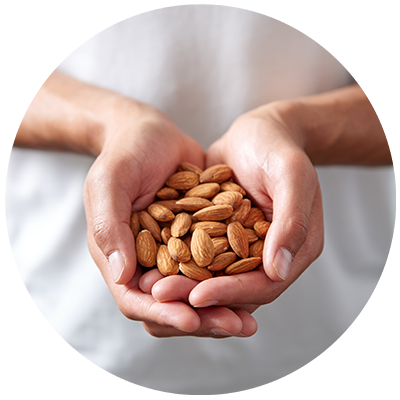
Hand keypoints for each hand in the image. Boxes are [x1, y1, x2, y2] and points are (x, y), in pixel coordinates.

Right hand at [83, 99, 257, 336]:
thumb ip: (110, 226)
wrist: (152, 132)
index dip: (163, 313)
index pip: (136, 300)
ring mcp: (175, 251)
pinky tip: (258, 282)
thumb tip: (123, 276)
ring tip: (250, 318)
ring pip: (198, 292)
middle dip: (202, 319)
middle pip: (172, 305)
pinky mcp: (199, 237)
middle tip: (236, 326)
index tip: (192, 318)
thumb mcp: (109, 182)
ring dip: (223, 306)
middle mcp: (148, 261)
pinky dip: (233, 278)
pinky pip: (216, 266)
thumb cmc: (125, 152)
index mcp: (120, 256)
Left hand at [152, 101, 323, 313]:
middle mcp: (267, 254)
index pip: (264, 285)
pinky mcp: (218, 234)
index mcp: (294, 249)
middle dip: (198, 295)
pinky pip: (198, 253)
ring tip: (150, 284)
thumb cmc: (277, 147)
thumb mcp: (291, 175)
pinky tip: (149, 261)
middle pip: (234, 288)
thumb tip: (278, 270)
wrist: (256, 132)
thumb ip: (292, 220)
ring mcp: (241, 246)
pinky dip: (177, 260)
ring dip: (182, 283)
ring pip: (212, 276)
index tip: (197, 297)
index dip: (231, 294)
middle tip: (161, 294)